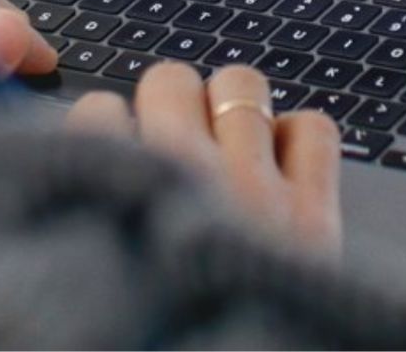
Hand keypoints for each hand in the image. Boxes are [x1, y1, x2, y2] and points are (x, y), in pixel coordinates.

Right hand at [68, 63, 341, 255]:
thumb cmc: (155, 336)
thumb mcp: (100, 279)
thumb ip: (94, 208)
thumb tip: (91, 159)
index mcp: (120, 205)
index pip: (98, 113)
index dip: (106, 126)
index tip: (112, 149)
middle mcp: (188, 185)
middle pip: (169, 79)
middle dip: (167, 103)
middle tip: (172, 142)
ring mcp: (259, 193)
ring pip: (241, 82)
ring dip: (230, 106)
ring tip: (227, 148)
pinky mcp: (315, 215)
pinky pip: (313, 127)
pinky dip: (298, 139)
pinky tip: (280, 170)